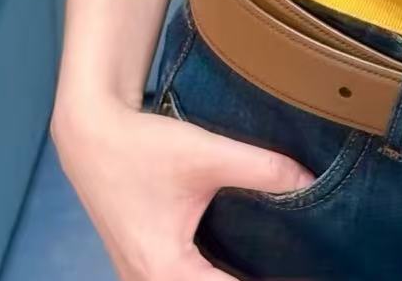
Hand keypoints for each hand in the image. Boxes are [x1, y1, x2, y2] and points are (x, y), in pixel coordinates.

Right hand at [51, 96, 316, 279]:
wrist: (91, 134)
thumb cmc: (143, 148)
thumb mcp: (207, 154)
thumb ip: (262, 169)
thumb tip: (310, 181)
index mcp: (164, 271)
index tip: (300, 271)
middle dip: (245, 279)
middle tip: (291, 265)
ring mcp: (139, 278)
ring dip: (224, 276)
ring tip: (268, 260)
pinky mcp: (139, 264)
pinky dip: (206, 274)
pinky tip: (234, 259)